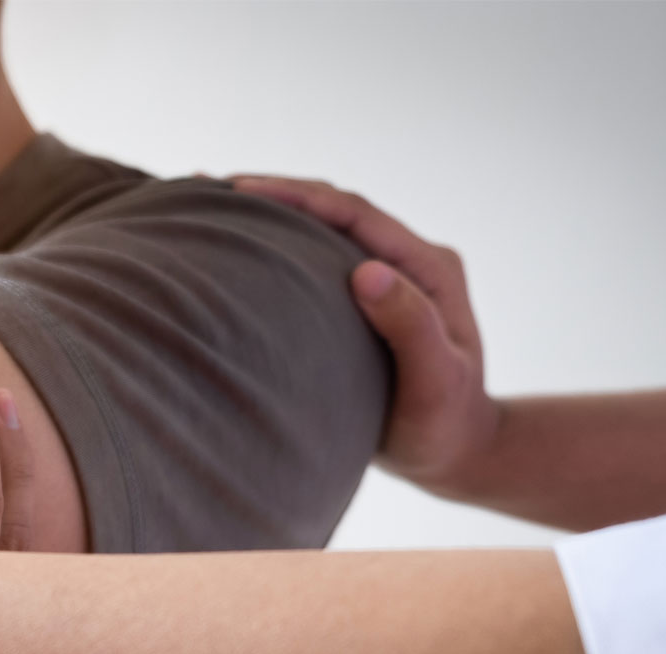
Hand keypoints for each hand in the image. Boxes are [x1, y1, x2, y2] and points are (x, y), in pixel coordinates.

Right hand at [231, 175, 499, 492]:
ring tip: (213, 206)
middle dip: (275, 194)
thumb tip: (366, 272)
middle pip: (334, 209)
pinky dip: (278, 249)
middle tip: (209, 188)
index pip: (355, 213)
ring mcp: (388, 278)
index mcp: (429, 267)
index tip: (242, 190)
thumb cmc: (444, 426)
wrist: (455, 452)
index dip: (299, 196)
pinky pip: (317, 261)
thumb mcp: (435, 381)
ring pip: (323, 231)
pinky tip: (237, 248)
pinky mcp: (366, 300)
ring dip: (273, 216)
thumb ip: (410, 326)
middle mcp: (408, 262)